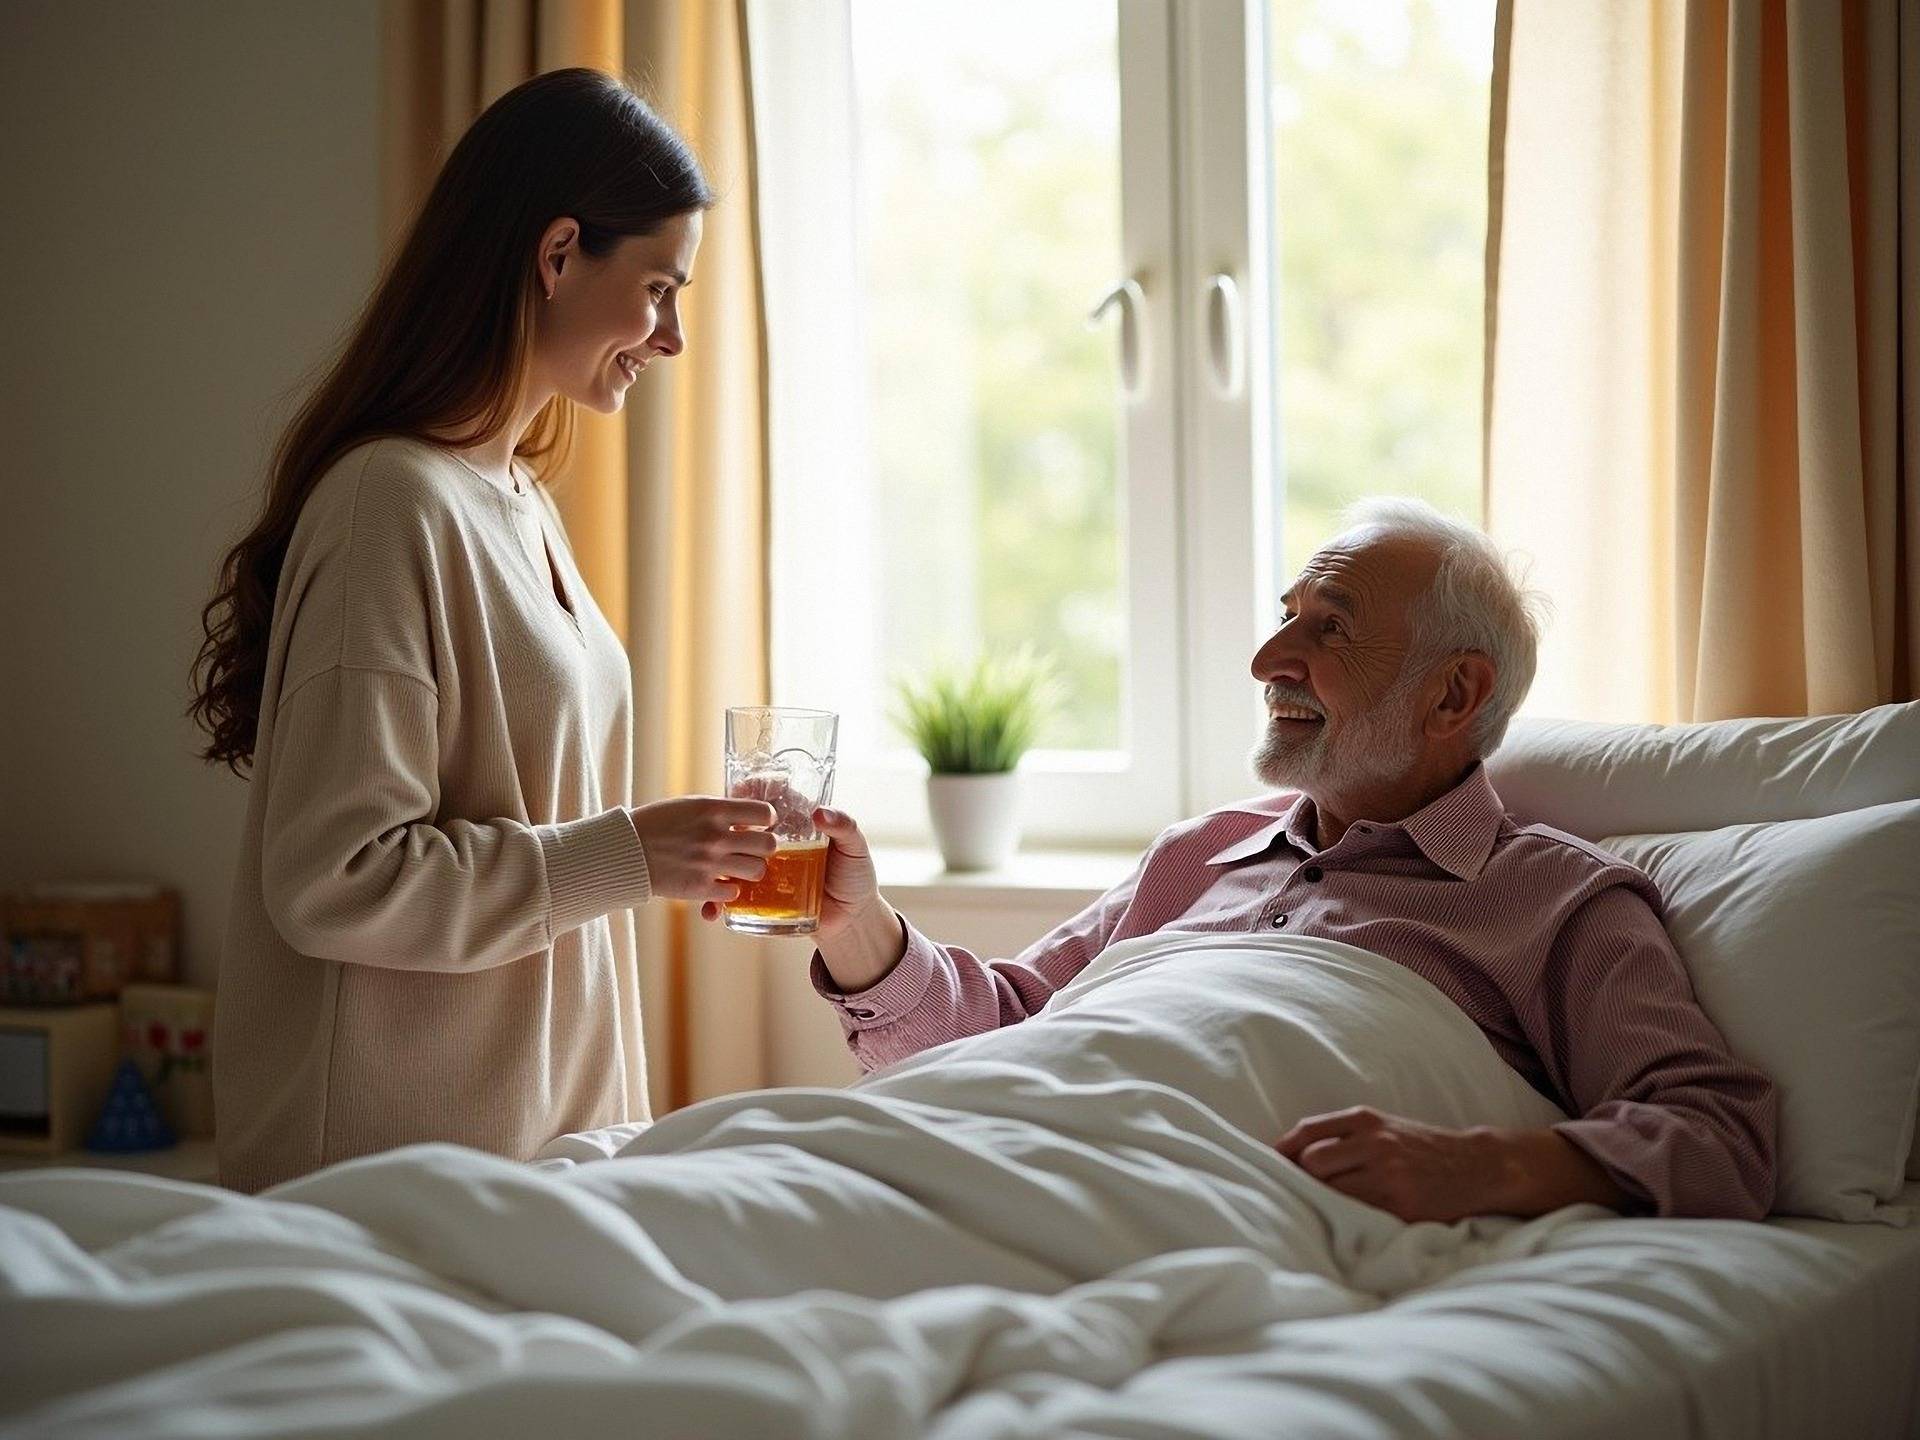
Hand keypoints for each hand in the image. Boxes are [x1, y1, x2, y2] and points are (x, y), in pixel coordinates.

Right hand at [627, 796, 776, 903]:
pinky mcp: (700, 887)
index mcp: (714, 810)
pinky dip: (729, 890)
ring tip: (738, 867)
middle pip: (769, 845)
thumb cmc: (657, 823)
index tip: (762, 824)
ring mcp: (709, 863)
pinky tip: (719, 882)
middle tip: (753, 848)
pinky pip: (734, 893)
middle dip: (764, 847)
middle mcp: (715, 836)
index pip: (764, 813)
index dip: (768, 819)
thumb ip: (720, 812)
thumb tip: (748, 821)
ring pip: (757, 871)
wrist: (627, 849)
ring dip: (750, 870)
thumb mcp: (691, 806)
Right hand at [694, 804, 881, 929]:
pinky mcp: (759, 898)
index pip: (767, 800)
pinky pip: (732, 898)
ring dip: (713, 867)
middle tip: (722, 836)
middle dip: (725, 830)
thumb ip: (844, 826)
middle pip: (741, 829)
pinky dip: (718, 904)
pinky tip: (713, 911)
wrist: (854, 919)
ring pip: (729, 862)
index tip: (738, 792)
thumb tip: (820, 813)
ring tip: (710, 872)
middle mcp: (773, 843)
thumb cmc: (855, 875)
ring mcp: (763, 870)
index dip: (749, 792)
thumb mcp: (855, 847)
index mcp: (794, 823)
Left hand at [1276, 1108, 1628, 1221]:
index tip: (1270, 1166)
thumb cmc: (1421, 1147)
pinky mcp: (1401, 1206)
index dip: (1284, 1151)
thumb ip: (1344, 1134)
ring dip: (1322, 1201)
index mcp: (1367, 1120)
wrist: (1477, 1165)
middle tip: (1300, 1193)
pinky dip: (1347, 1219)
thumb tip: (1291, 1153)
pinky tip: (1345, 1223)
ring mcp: (1389, 1176)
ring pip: (1331, 1189)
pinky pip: (1358, 1214)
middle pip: (1313, 1162)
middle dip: (1304, 1179)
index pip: (1308, 1132)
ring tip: (1320, 1210)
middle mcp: (1375, 1143)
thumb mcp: (1385, 1127)